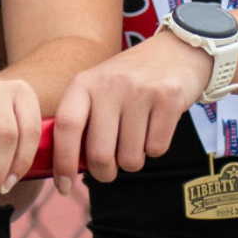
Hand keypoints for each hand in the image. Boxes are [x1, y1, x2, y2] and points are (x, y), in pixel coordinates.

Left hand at [50, 32, 207, 192]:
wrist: (175, 52)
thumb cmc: (128, 80)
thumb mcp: (97, 87)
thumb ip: (81, 120)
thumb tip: (65, 168)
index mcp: (84, 83)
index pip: (66, 126)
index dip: (62, 161)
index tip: (63, 186)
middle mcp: (110, 85)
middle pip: (99, 153)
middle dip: (103, 172)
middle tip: (108, 169)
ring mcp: (140, 91)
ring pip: (130, 158)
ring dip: (131, 161)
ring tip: (134, 138)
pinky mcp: (168, 100)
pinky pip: (156, 150)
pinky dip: (154, 149)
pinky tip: (153, 127)